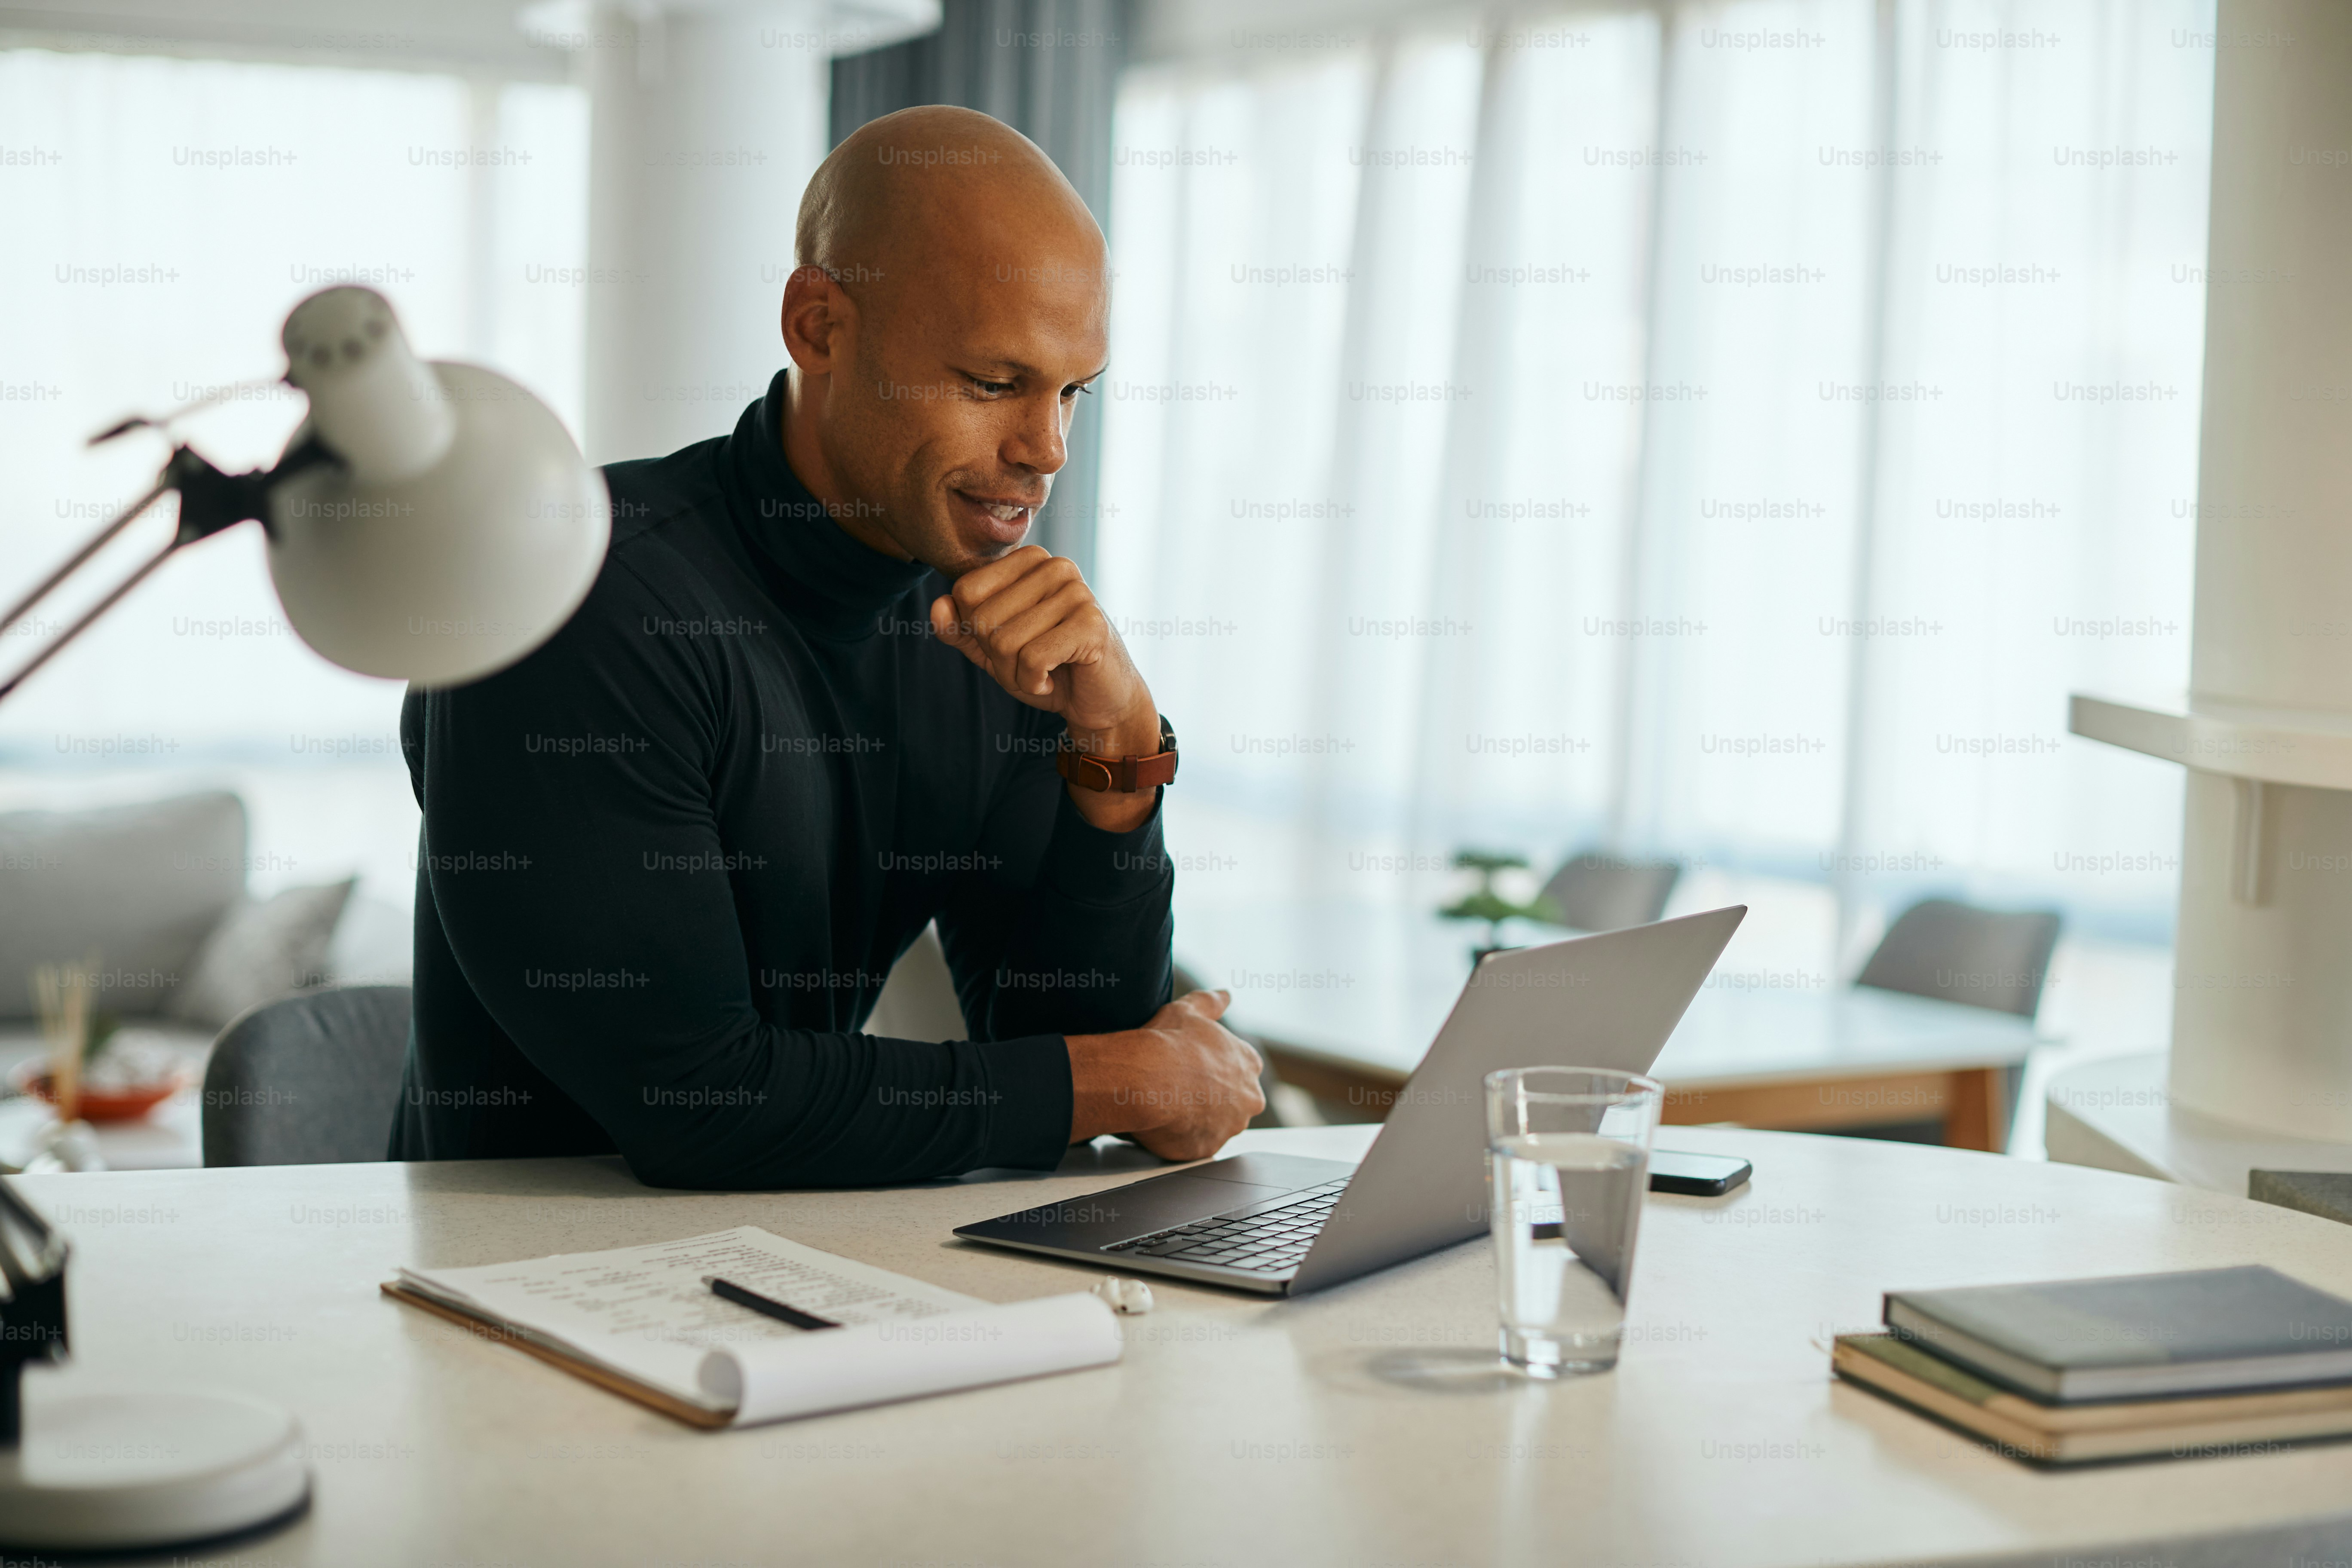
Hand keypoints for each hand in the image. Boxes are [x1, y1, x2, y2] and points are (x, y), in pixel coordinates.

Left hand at [930, 546, 1161, 829]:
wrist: (1099, 701)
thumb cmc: (1047, 667)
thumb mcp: (992, 649)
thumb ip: (960, 628)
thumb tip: (937, 606)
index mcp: (1029, 560)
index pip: (966, 592)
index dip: (976, 632)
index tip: (1011, 643)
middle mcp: (1055, 566)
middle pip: (983, 619)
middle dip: (997, 658)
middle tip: (1029, 664)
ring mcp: (1077, 592)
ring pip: (1005, 642)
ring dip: (1017, 674)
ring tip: (1044, 672)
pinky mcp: (1092, 623)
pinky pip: (1033, 658)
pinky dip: (1036, 683)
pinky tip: (1057, 678)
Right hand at [1067, 989, 1265, 1161]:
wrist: (1145, 1079)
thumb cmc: (1168, 1043)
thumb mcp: (1189, 1010)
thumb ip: (1211, 1002)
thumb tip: (1224, 995)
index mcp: (1248, 1063)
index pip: (1243, 1069)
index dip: (1216, 1067)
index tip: (1196, 1066)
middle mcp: (1248, 1098)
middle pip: (1235, 1100)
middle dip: (1214, 1097)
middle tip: (1181, 1088)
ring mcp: (1230, 1127)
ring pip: (1217, 1124)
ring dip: (1200, 1118)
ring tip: (1169, 1105)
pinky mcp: (1207, 1149)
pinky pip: (1196, 1144)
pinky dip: (1183, 1137)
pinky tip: (1164, 1123)